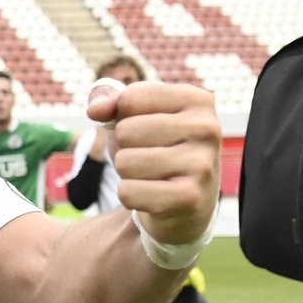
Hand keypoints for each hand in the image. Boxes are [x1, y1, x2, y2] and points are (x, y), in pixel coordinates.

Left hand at [86, 82, 219, 246]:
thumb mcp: (131, 115)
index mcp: (197, 99)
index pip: (129, 99)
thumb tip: (96, 109)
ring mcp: (202, 164)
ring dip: (126, 173)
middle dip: (123, 148)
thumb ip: (107, 99)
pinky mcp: (189, 198)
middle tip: (146, 157)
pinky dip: (129, 196)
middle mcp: (207, 128)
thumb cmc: (154, 148)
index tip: (142, 128)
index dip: (121, 117)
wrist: (184, 202)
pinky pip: (128, 192)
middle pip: (125, 131)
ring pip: (125, 163)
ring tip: (150, 175)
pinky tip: (152, 196)